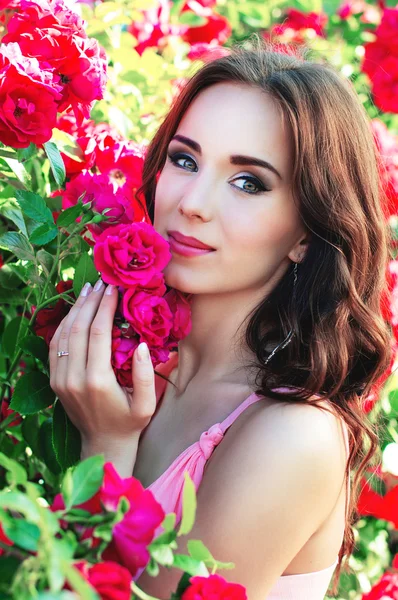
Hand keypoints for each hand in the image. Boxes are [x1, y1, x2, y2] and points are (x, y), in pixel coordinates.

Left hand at [49, 279, 157, 445]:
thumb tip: (140, 343)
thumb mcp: (147, 404)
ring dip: (75, 309)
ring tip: (87, 290)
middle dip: (90, 301)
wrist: (103, 444)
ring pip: (63, 334)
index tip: (113, 289)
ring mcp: (60, 379)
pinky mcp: (55, 381)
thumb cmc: (130, 422)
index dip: (105, 307)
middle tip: (101, 282)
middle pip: (78, 328)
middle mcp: (74, 378)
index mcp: (97, 381)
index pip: (97, 333)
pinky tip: (74, 312)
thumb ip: (144, 374)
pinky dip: (63, 325)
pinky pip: (55, 346)